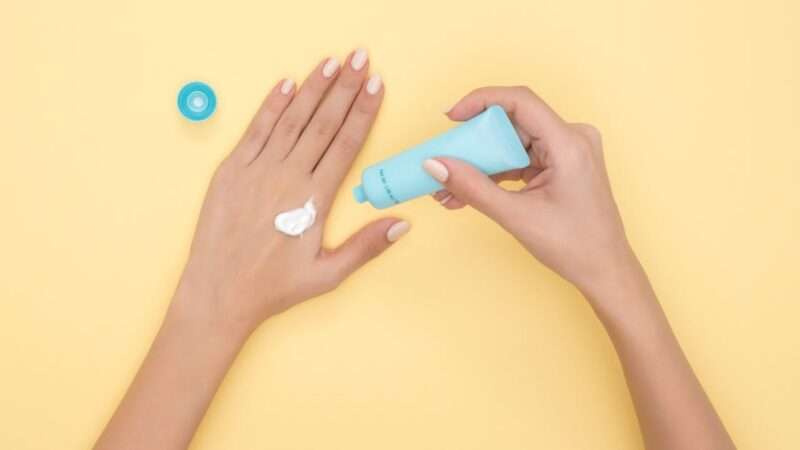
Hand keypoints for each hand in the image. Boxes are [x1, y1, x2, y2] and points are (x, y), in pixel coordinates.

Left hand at [173, 50, 409, 336]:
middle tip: (361, 59)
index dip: (363, 112)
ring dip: (312, 88)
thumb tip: (404, 223)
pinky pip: (255, 130)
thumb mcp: (328, 275)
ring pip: (291, 120)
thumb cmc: (274, 287)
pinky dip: (271, 106)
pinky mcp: (230, 171)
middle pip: (322, 123)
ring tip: (331, 63)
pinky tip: (286, 84)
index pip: (345, 144)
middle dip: (344, 88)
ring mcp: (256, 171)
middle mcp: (286, 177)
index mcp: (313, 200)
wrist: (218, 293)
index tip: (377, 86)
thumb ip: (366, 246)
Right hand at [426, 86, 635, 299]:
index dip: (481, 101)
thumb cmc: (575, 246)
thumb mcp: (516, 216)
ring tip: (448, 189)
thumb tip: (436, 165)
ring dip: (481, 164)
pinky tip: (469, 192)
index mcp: (570, 144)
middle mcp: (573, 139)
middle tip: (444, 161)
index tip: (451, 117)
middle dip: (475, 144)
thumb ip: (472, 187)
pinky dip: (497, 174)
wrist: (605, 271)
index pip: (520, 101)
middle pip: (513, 124)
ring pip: (514, 143)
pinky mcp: (563, 165)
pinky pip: (522, 158)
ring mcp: (569, 151)